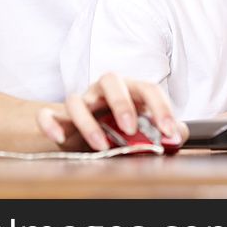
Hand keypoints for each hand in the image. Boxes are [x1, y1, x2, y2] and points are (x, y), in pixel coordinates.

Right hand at [37, 72, 187, 150]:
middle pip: (110, 80)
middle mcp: (103, 90)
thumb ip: (164, 131)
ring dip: (88, 123)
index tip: (169, 131)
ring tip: (101, 146)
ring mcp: (81, 101)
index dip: (161, 108)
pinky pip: (47, 115)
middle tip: (131, 129)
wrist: (85, 132)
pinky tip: (60, 139)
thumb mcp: (144, 129)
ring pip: (77, 99)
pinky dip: (50, 125)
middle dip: (122, 104)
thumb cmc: (120, 127)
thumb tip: (179, 135)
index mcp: (129, 89)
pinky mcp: (58, 117)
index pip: (147, 88)